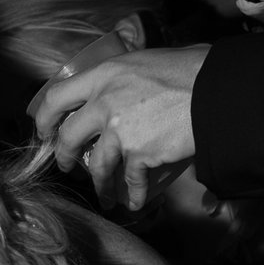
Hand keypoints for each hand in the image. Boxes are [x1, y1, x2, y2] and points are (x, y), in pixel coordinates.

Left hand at [30, 45, 207, 211]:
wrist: (218, 90)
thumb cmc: (192, 70)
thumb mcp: (148, 61)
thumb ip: (127, 78)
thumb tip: (127, 88)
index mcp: (105, 74)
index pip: (57, 96)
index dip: (45, 117)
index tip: (45, 131)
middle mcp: (105, 101)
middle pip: (68, 136)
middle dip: (64, 156)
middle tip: (67, 165)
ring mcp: (120, 129)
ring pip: (98, 167)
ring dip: (100, 186)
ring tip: (105, 197)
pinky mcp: (139, 153)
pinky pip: (130, 181)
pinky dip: (134, 196)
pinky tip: (136, 203)